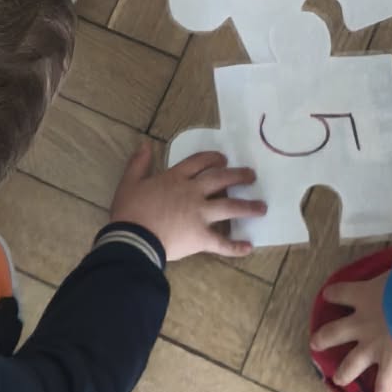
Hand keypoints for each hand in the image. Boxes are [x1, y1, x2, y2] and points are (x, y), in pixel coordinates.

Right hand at [108, 143, 262, 260]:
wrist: (133, 239)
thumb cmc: (129, 211)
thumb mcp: (129, 182)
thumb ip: (138, 163)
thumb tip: (146, 144)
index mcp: (176, 179)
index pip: (199, 162)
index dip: (213, 159)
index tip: (224, 159)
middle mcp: (193, 193)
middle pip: (221, 180)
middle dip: (238, 176)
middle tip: (252, 176)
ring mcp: (200, 215)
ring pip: (230, 207)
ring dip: (248, 207)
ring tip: (262, 207)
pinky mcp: (201, 237)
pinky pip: (222, 243)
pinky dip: (236, 246)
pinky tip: (249, 247)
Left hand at [310, 271, 391, 391]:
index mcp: (364, 296)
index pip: (341, 293)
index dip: (334, 294)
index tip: (329, 295)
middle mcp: (362, 323)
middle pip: (334, 332)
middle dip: (323, 338)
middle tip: (315, 342)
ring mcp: (372, 348)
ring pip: (351, 364)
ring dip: (344, 373)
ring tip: (338, 379)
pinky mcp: (389, 365)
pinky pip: (384, 386)